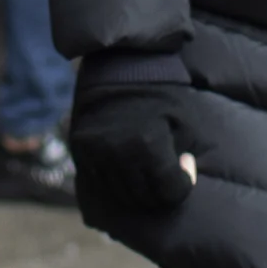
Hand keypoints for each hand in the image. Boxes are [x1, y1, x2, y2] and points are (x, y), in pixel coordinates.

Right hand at [66, 72, 199, 220]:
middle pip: (145, 200)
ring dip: (139, 190)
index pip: (170, 193)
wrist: (121, 67)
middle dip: (162, 191)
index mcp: (149, 144)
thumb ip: (185, 155)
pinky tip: (128, 165)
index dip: (184, 184)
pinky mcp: (81, 150)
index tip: (185, 165)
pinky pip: (100, 183)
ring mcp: (97, 153)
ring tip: (148, 170)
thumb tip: (181, 180)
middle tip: (168, 173)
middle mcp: (120, 152)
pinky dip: (117, 181)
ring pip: (122, 196)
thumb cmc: (161, 94)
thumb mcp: (185, 121)